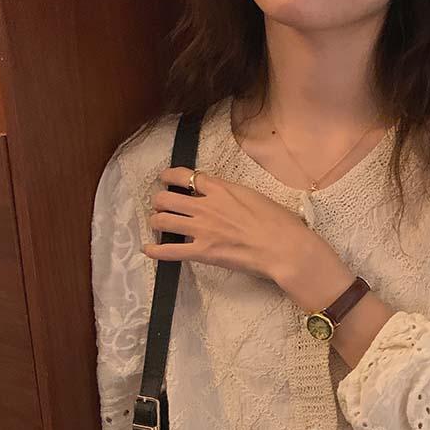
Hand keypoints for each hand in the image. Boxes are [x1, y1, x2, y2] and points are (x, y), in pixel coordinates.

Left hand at [145, 168, 348, 316]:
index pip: (186, 176)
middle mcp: (206, 205)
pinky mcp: (203, 252)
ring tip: (155, 223)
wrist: (282, 246)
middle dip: (159, 200)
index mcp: (220, 188)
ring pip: (164, 220)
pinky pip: (171, 251)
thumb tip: (223, 197)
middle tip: (159, 206)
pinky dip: (156, 251)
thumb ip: (231, 194)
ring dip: (156, 221)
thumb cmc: (277, 222)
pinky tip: (147, 249)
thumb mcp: (252, 196)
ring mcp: (202, 229)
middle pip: (168, 197)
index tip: (166, 179)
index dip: (170, 177)